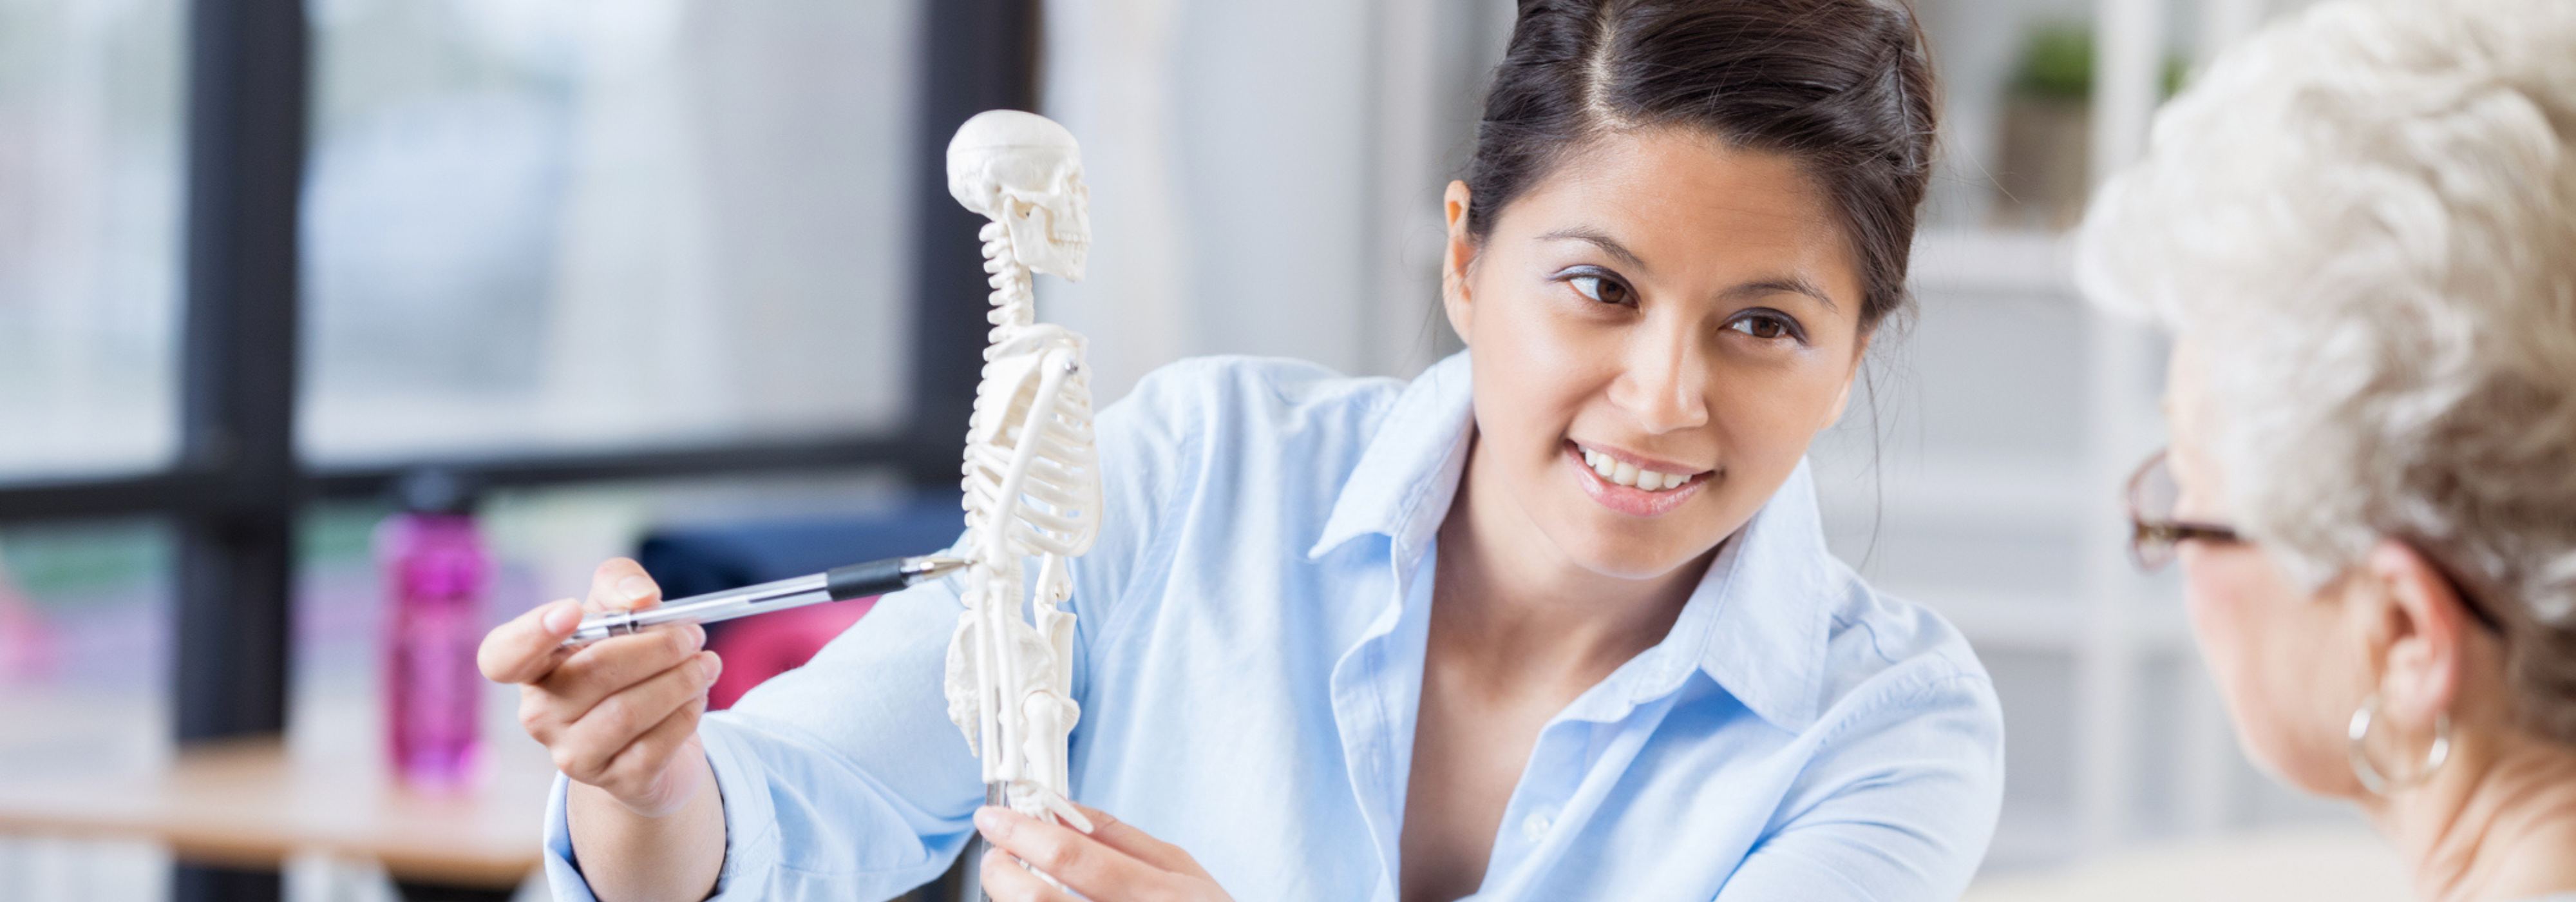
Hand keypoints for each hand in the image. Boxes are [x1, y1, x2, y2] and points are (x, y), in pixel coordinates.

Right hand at [478, 558, 720, 816]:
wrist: (652, 739)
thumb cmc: (625, 664)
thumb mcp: (617, 611)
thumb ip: (621, 584)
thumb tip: (641, 598)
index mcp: (532, 667)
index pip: (502, 656)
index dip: (531, 633)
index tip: (572, 610)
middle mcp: (541, 713)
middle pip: (595, 673)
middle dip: (656, 648)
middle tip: (692, 635)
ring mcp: (573, 753)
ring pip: (629, 712)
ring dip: (679, 682)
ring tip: (705, 664)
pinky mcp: (615, 781)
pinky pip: (656, 746)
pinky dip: (686, 715)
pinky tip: (697, 698)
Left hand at [975, 804, 1233, 901]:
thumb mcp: (1182, 870)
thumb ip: (1122, 838)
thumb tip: (1064, 808)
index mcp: (1160, 894)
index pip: (1074, 857)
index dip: (1023, 833)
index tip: (994, 817)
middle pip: (1039, 901)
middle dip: (1001, 871)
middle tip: (995, 855)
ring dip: (1007, 898)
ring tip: (1010, 882)